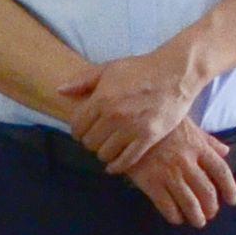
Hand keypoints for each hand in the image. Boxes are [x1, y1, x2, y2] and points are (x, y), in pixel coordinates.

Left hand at [60, 44, 207, 173]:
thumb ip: (83, 80)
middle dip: (90, 141)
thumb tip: (60, 91)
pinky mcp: (148, 138)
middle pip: (89, 142)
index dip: (78, 130)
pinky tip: (114, 164)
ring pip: (104, 154)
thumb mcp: (109, 68)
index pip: (77, 126)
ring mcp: (132, 128)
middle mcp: (114, 116)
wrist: (175, 74)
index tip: (84, 130)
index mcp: (102, 99)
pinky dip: (116, 166)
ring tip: (108, 146)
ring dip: (103, 153)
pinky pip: (126, 161)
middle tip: (97, 138)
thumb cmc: (141, 69)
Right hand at [115, 121, 235, 230]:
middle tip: (210, 214)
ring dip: (196, 216)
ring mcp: (169, 173)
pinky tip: (176, 218)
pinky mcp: (151, 182)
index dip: (230, 188)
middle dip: (211, 207)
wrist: (129, 126)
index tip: (232, 201)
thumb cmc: (162, 126)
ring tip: (197, 221)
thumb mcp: (188, 126)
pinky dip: (174, 216)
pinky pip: (167, 206)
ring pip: (189, 203)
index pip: (221, 171)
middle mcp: (187, 162)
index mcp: (198, 147)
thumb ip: (207, 141)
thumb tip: (226, 151)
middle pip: (207, 191)